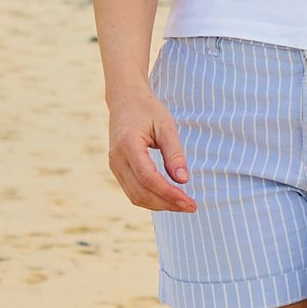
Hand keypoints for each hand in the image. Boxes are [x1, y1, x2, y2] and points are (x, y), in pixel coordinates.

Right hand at [107, 88, 195, 212]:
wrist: (125, 101)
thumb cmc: (148, 110)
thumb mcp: (166, 127)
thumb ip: (174, 153)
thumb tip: (183, 180)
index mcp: (128, 145)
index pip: (148, 177)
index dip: (168, 193)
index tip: (188, 201)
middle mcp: (116, 159)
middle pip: (141, 192)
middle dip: (167, 203)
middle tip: (192, 206)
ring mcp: (114, 166)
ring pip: (135, 196)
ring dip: (160, 205)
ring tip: (183, 204)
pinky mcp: (117, 170)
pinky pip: (133, 191)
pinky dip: (151, 199)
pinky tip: (169, 198)